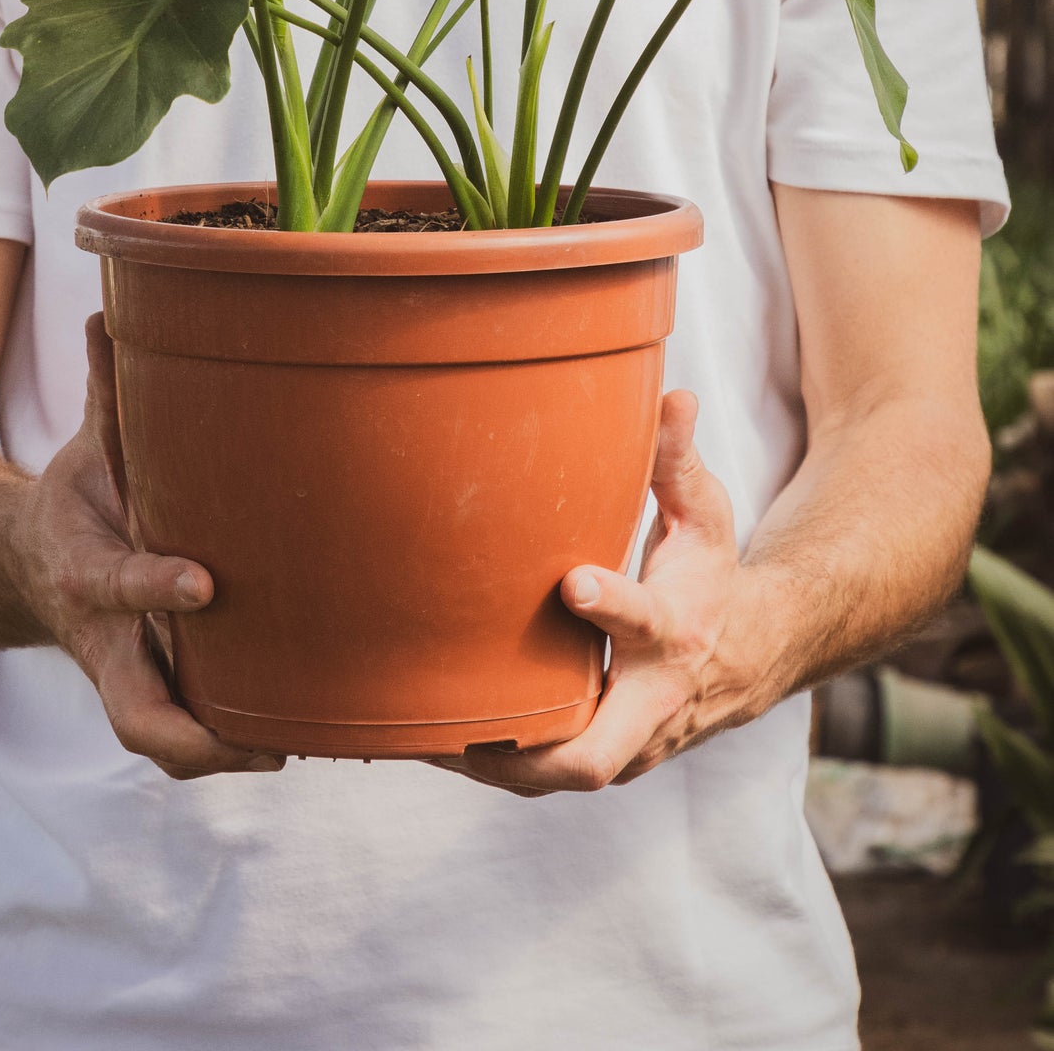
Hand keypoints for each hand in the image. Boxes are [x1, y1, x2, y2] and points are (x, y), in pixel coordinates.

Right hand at [16, 312, 284, 780]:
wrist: (21, 567)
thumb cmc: (77, 497)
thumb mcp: (86, 448)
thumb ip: (106, 392)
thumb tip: (108, 308)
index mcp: (83, 571)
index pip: (117, 584)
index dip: (154, 586)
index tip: (203, 582)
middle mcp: (103, 636)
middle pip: (133, 711)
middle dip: (190, 731)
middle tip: (262, 736)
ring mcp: (124, 674)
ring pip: (159, 740)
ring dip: (221, 750)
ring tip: (293, 742)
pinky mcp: (148, 692)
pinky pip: (182, 737)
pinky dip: (229, 743)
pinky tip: (298, 735)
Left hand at [429, 391, 742, 795]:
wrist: (749, 655)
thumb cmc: (710, 573)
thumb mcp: (706, 515)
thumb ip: (678, 462)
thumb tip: (674, 395)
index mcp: (673, 631)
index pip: (643, 623)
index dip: (609, 604)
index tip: (570, 582)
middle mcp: (650, 700)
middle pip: (594, 755)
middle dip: (530, 747)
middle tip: (465, 721)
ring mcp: (627, 741)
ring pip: (556, 775)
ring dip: (493, 761)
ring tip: (422, 733)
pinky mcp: (603, 754)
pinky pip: (545, 773)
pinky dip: (495, 762)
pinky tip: (434, 741)